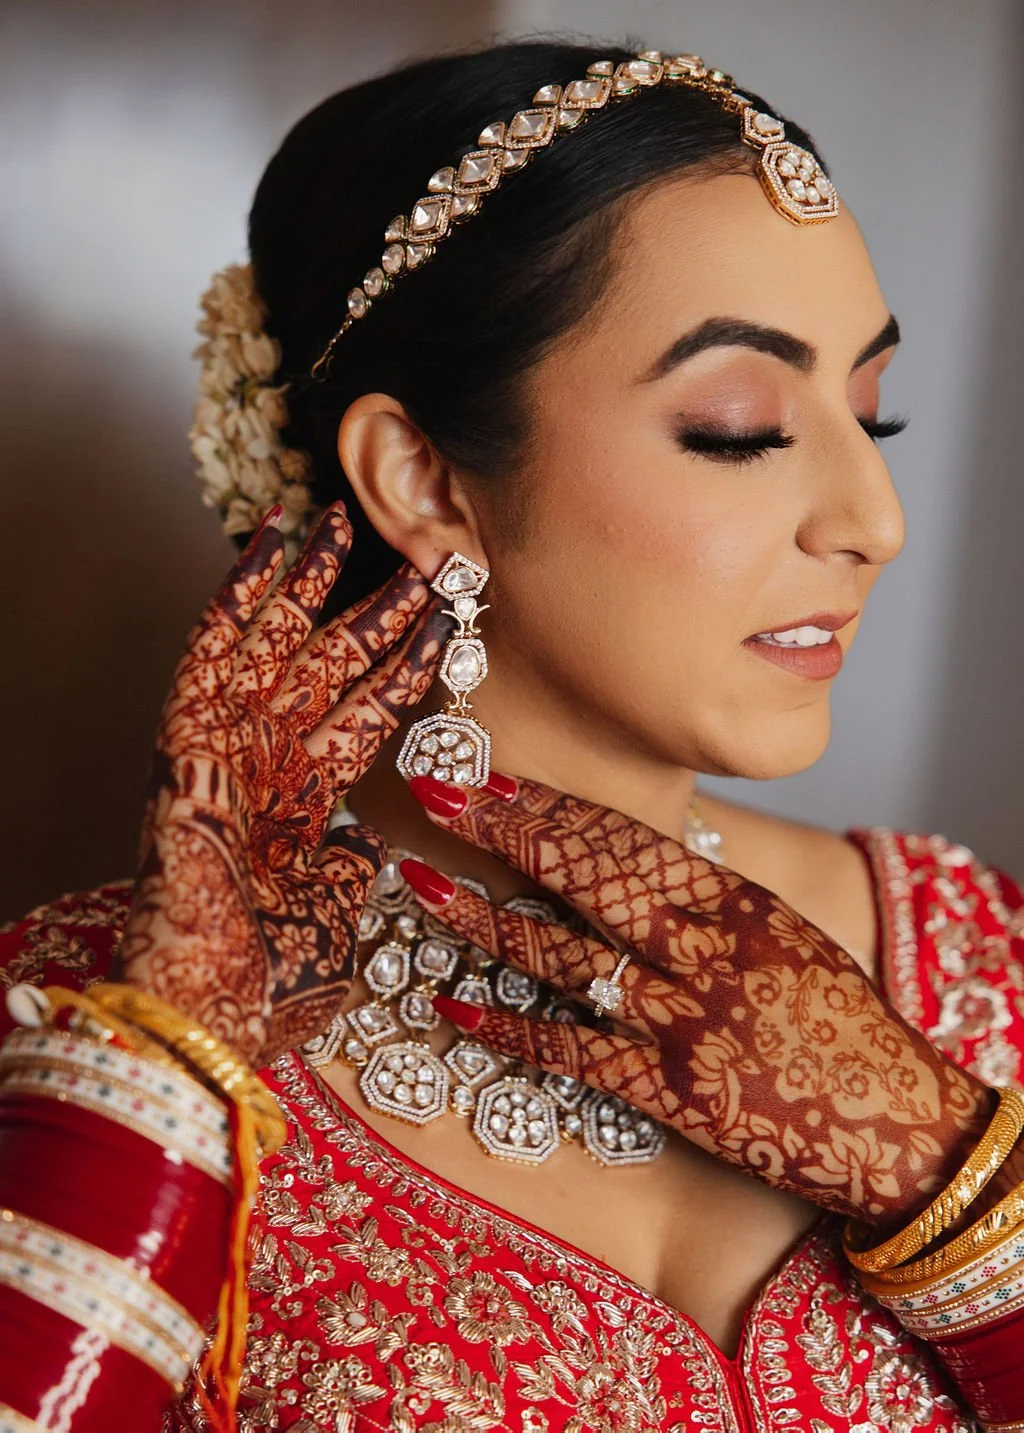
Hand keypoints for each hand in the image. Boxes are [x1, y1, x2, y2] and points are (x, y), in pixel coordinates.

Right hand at [115, 504, 448, 1064]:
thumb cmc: (272, 978)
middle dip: (376, 608)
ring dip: (313, 581)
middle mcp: (265, 759)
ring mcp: (225, 744)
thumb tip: (370, 842)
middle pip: (328, 663)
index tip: (448, 614)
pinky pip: (213, 645)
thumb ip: (355, 864)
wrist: (213, 1010)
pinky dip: (238, 588)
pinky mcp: (185, 737)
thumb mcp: (340, 908)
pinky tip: (270, 535)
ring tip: (348, 519)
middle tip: (421, 552)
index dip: (406, 660)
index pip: (368, 709)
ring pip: (277, 640)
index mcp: (304, 799)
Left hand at [406, 773, 991, 1222]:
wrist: (897, 1122)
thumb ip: (709, 900)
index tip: (493, 772)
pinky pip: (572, 1050)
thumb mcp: (784, 935)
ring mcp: (681, 1021)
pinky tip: (451, 1004)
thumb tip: (629, 861)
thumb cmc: (843, 1022)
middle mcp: (702, 951)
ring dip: (483, 918)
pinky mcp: (668, 1091)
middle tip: (437, 789)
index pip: (627, 837)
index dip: (552, 803)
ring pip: (563, 956)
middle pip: (586, 877)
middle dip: (505, 829)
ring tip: (418, 881)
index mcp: (735, 903)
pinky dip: (507, 1027)